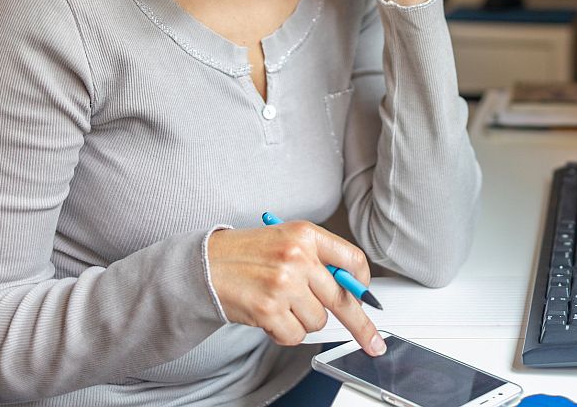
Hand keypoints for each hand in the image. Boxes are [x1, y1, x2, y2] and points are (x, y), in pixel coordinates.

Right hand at [206, 221, 384, 355]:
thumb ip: (318, 259)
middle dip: (359, 325)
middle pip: (343, 299)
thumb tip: (351, 288)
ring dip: (303, 321)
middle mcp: (298, 257)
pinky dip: (285, 333)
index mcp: (305, 234)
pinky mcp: (269, 309)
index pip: (351, 260)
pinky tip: (270, 317)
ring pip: (318, 321)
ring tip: (281, 304)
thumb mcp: (286, 240)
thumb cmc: (245, 254)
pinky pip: (295, 335)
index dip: (362, 283)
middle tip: (372, 341)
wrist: (204, 265)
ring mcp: (284, 284)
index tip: (366, 297)